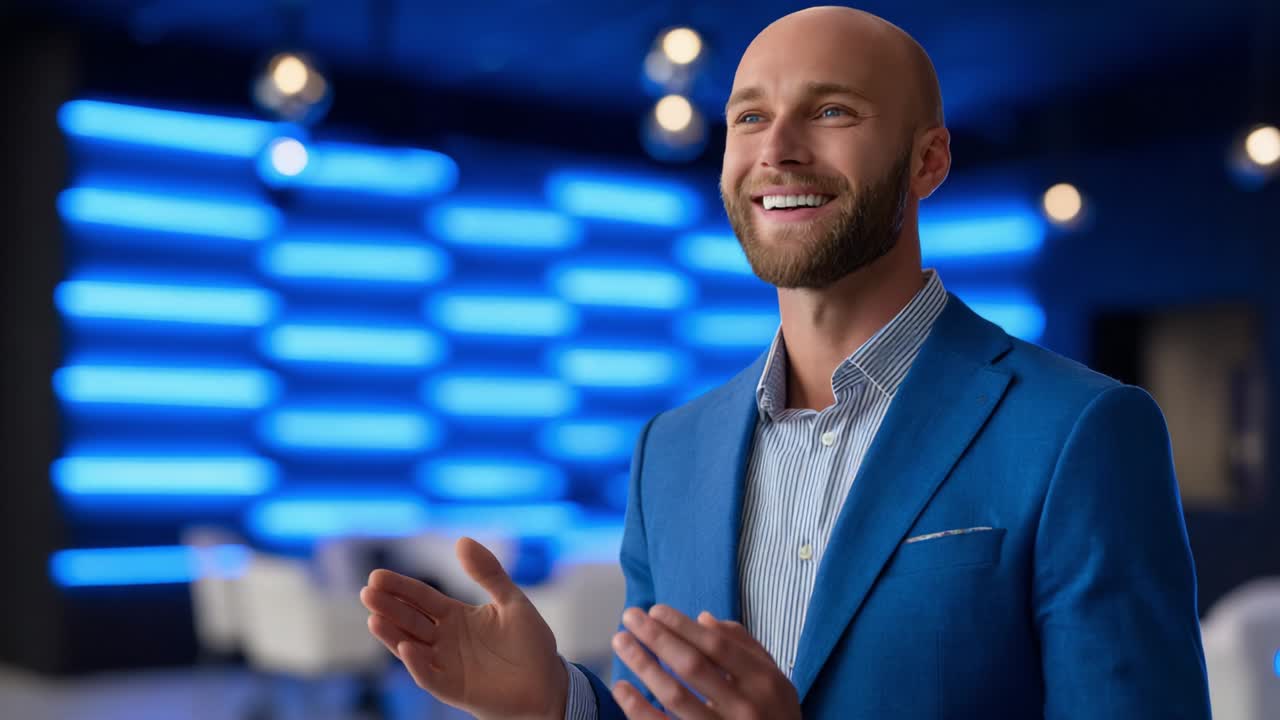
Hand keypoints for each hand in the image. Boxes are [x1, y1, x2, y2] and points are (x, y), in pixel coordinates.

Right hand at [359, 537, 567, 719]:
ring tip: (373, 618)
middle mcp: (444, 639)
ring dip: (392, 634)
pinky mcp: (453, 689)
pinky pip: (430, 677)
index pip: (422, 598)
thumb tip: (462, 540)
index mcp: (456, 616)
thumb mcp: (512, 601)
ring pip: (411, 647)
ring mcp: (446, 665)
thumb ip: (489, 573)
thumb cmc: (530, 643)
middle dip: (389, 606)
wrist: (547, 683)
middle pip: (410, 620)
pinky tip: (406, 647)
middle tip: (368, 592)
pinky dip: (417, 664)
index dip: (401, 587)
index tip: (376, 575)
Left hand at [611, 604, 800, 719]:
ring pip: (674, 696)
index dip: (683, 626)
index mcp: (764, 682)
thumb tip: (703, 618)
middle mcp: (745, 707)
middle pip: (692, 666)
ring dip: (643, 666)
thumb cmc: (774, 714)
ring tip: (621, 642)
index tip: (655, 610)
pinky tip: (622, 688)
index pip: (716, 646)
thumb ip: (744, 645)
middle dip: (657, 637)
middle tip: (629, 616)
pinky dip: (639, 709)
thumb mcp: (774, 679)